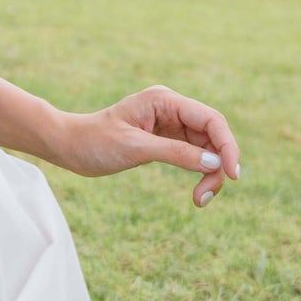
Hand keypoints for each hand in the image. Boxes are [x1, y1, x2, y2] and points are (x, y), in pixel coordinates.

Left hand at [50, 86, 240, 208]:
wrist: (68, 145)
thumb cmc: (95, 141)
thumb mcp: (135, 148)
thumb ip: (175, 153)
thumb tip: (214, 162)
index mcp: (164, 100)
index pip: (210, 120)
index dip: (227, 146)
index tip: (232, 175)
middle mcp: (171, 108)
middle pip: (213, 135)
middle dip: (217, 165)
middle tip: (204, 198)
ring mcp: (170, 123)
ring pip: (206, 148)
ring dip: (209, 173)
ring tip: (198, 200)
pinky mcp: (166, 139)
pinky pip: (193, 155)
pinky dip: (199, 173)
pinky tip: (196, 191)